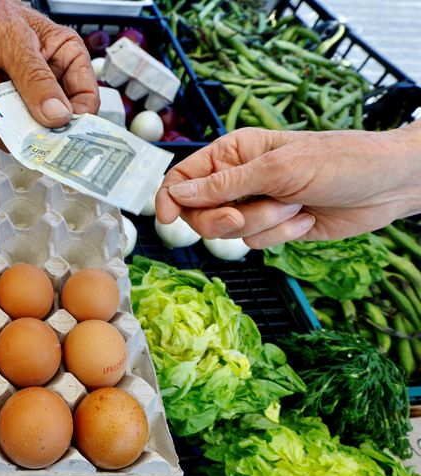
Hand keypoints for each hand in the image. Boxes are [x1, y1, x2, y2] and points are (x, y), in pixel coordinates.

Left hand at [0, 0, 98, 148]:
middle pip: (59, 122)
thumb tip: (57, 114)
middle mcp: (51, 81)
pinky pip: (6, 131)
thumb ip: (35, 79)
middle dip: (39, 127)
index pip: (86, 98)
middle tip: (23, 125)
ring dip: (11, 123)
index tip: (60, 130)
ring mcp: (28, 97)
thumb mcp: (15, 42)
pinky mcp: (5, 107)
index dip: (77, 119)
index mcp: (67, 58)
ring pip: (30, 131)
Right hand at [155, 125, 420, 247]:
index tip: (167, 219)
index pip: (183, 177)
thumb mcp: (276, 169)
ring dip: (263, 223)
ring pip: (230, 232)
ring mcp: (256, 205)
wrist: (388, 185)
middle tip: (242, 215)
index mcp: (233, 153)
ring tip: (293, 205)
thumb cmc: (340, 160)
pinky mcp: (275, 227)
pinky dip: (281, 234)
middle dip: (221, 219)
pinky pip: (257, 242)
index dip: (170, 198)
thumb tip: (179, 193)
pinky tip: (305, 217)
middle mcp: (240, 179)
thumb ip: (224, 185)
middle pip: (199, 212)